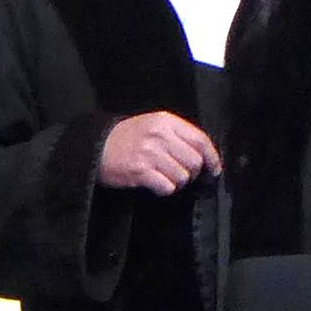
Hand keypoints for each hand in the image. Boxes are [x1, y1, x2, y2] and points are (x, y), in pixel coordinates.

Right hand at [99, 111, 221, 196]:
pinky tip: (156, 184)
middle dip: (192, 172)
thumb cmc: (127, 137)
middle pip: (194, 160)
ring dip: (177, 182)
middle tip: (183, 174)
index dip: (212, 157)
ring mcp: (150, 153)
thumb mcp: (152, 124)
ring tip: (165, 177)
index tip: (214, 168)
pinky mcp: (141, 171)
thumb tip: (202, 153)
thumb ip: (176, 134)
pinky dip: (165, 190)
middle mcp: (160, 135)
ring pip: (182, 176)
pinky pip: (167, 187)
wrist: (95, 146)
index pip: (200, 139)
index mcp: (165, 121)